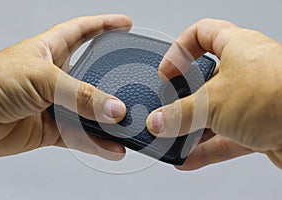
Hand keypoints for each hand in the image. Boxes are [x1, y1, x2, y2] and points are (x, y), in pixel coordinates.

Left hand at [0, 14, 131, 159]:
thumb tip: (113, 108)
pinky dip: (97, 143)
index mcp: (52, 50)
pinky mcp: (52, 128)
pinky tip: (110, 147)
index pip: (84, 31)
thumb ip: (81, 95)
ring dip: (108, 120)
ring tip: (127, 125)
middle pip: (93, 75)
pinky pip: (80, 136)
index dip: (105, 26)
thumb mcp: (42, 77)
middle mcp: (56, 76)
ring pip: (90, 111)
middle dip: (113, 80)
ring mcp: (55, 104)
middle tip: (132, 84)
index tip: (126, 25)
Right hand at [146, 18, 281, 169]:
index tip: (167, 70)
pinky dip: (206, 148)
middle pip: (206, 80)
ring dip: (194, 128)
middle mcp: (247, 71)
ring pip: (216, 113)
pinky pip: (226, 137)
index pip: (202, 34)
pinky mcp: (259, 128)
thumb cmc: (279, 95)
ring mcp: (253, 101)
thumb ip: (180, 113)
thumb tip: (159, 120)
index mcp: (237, 47)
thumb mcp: (214, 101)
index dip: (180, 49)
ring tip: (175, 138)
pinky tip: (189, 157)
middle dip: (185, 97)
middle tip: (170, 107)